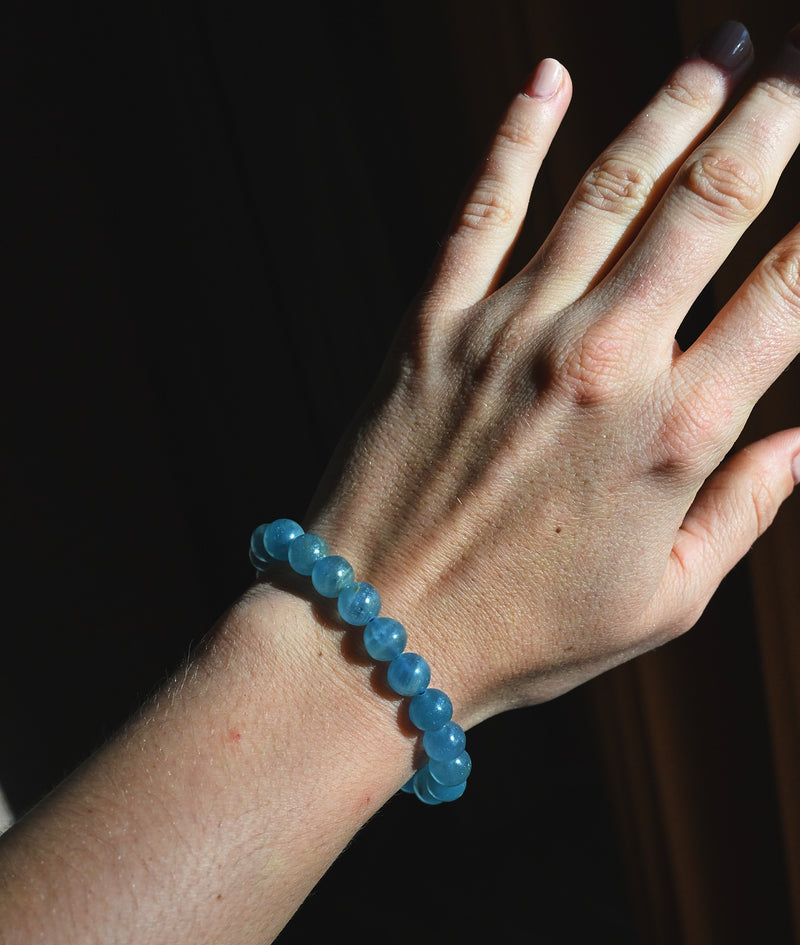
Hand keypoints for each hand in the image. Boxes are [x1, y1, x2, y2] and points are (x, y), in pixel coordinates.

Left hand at [306, 23, 799, 725]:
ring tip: (721, 51)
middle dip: (775, 117)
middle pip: (711, 202)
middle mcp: (602, 360)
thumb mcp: (664, 601)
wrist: (378, 637)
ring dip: (675, 106)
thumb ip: (745, 512)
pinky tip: (549, 78)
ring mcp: (511, 331)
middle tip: (799, 60)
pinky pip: (484, 209)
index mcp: (676, 432)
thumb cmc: (527, 634)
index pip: (790, 291)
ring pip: (611, 186)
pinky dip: (517, 137)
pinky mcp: (435, 325)